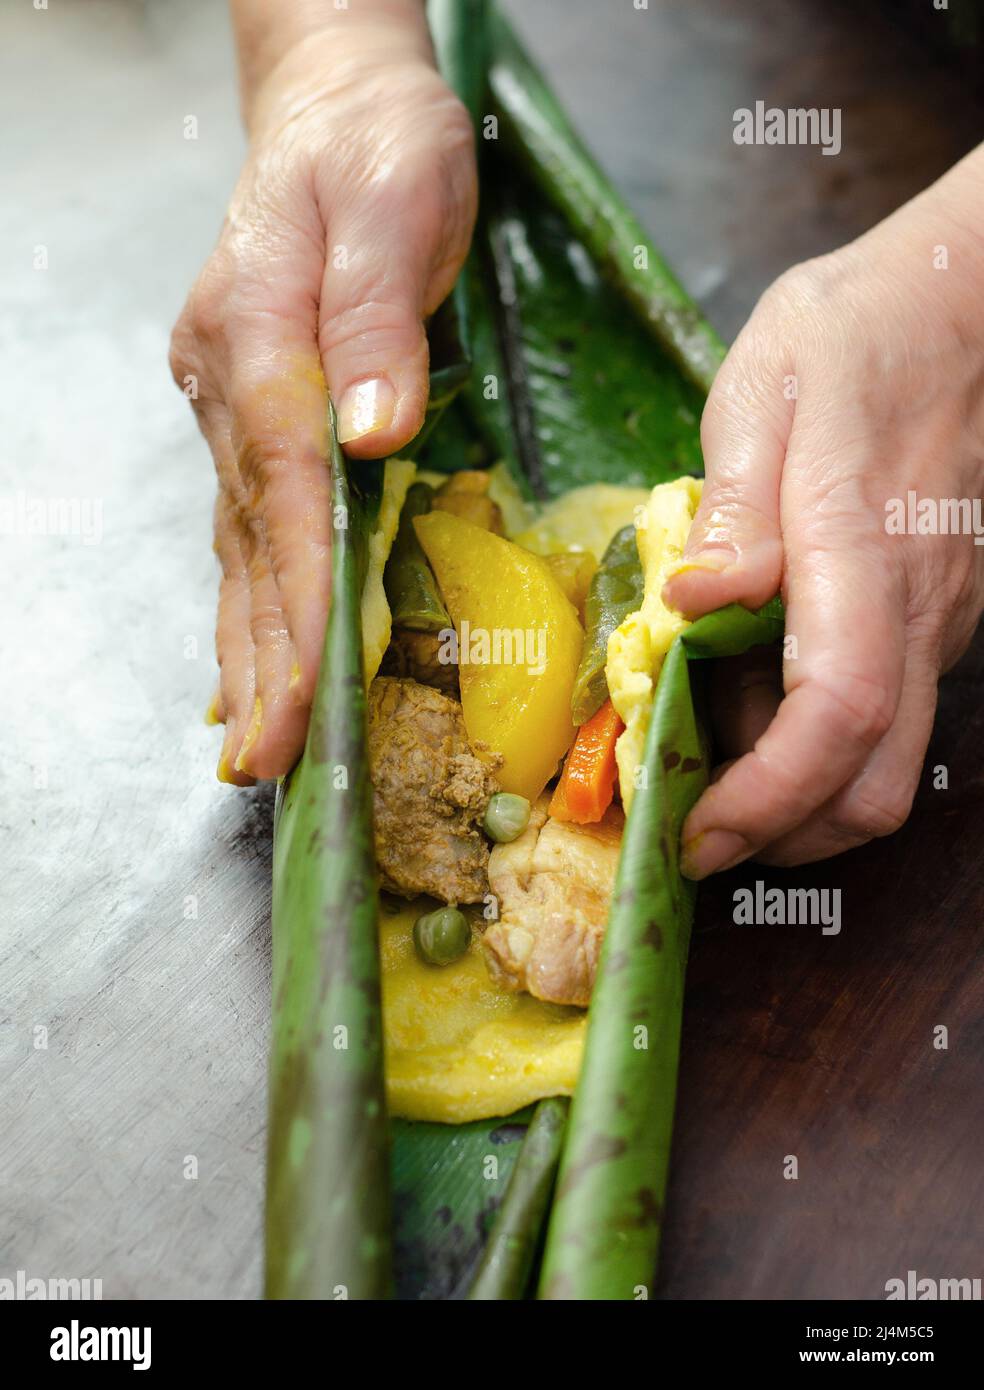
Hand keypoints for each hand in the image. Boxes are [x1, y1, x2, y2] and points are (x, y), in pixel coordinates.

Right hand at [170, 6, 475, 782]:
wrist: (334, 105)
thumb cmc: (379, 145)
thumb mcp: (396, 199)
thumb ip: (378, 317)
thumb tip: (371, 430)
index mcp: (260, 333)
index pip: (285, 488)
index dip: (297, 596)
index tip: (307, 689)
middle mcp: (229, 381)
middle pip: (248, 538)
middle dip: (263, 656)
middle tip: (269, 760)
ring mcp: (231, 403)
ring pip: (240, 546)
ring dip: (248, 649)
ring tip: (254, 742)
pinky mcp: (252, 415)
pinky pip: (248, 526)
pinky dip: (249, 603)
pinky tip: (247, 661)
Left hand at [664, 148, 983, 874]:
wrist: (967, 303)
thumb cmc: (855, 335)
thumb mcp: (766, 392)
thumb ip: (734, 508)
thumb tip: (697, 603)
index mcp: (863, 554)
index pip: (836, 717)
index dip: (765, 798)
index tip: (694, 834)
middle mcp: (915, 612)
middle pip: (872, 786)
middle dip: (779, 837)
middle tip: (690, 828)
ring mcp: (935, 621)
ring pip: (881, 761)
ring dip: (792, 793)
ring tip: (704, 754)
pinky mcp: (932, 616)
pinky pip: (880, 711)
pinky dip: (812, 740)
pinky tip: (748, 693)